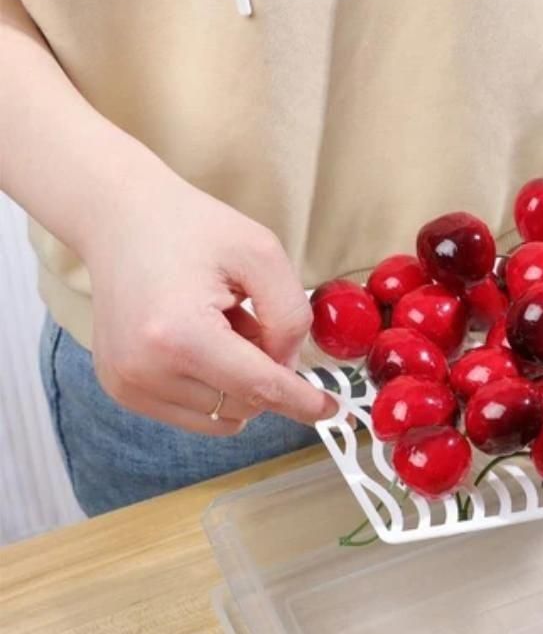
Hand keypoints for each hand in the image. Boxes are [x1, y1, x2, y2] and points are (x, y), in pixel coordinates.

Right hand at [84, 168, 336, 433]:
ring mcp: (129, 384)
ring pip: (222, 416)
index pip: (260, 389)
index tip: (331, 409)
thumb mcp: (262, 255)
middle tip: (249, 319)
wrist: (119, 218)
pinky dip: (213, 387)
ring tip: (218, 328)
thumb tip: (289, 369)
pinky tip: (198, 343)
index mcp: (179, 335)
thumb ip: (291, 317)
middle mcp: (145, 370)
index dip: (303, 402)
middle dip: (264, 373)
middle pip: (245, 405)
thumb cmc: (191, 228)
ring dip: (237, 382)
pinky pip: (195, 414)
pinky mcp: (123, 389)